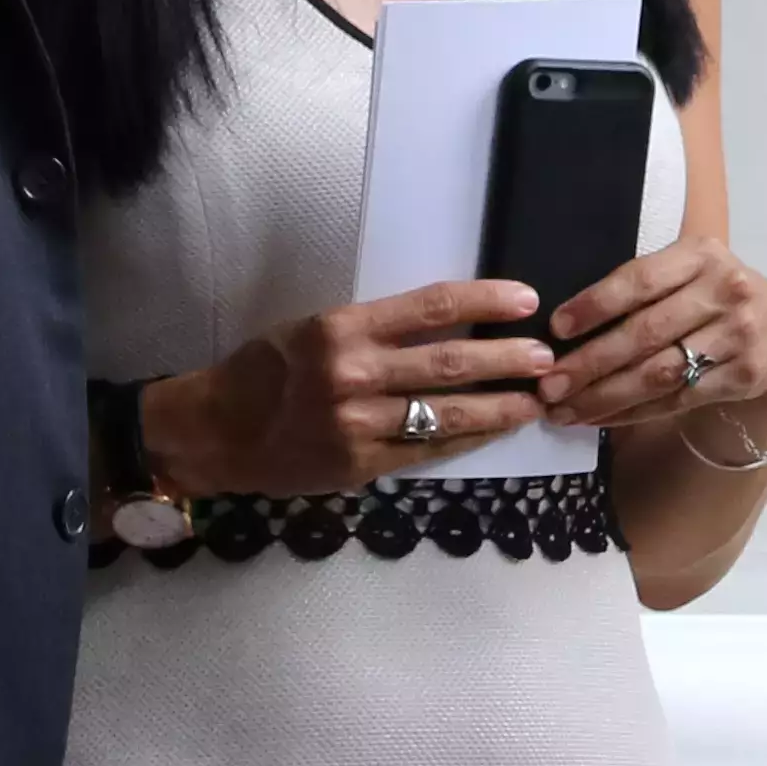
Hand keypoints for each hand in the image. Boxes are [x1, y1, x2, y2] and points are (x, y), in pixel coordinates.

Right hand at [146, 281, 561, 494]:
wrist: (218, 433)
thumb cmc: (266, 371)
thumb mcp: (312, 328)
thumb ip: (373, 328)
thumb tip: (446, 322)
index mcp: (341, 329)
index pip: (430, 308)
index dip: (484, 302)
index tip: (525, 300)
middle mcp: (353, 374)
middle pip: (450, 364)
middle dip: (508, 361)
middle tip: (548, 356)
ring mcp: (359, 425)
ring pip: (447, 414)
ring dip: (500, 407)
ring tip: (537, 399)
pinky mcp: (362, 465)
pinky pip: (428, 452)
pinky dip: (467, 441)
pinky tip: (494, 431)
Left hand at [538, 234, 766, 439]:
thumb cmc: (715, 302)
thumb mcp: (690, 276)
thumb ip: (644, 289)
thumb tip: (565, 327)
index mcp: (701, 255)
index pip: (640, 279)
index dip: (595, 304)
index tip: (556, 328)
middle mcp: (725, 290)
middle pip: (645, 332)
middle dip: (589, 362)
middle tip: (549, 385)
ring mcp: (740, 333)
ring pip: (659, 372)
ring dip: (606, 396)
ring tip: (565, 410)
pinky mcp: (747, 374)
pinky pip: (678, 398)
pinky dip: (635, 412)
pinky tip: (603, 418)